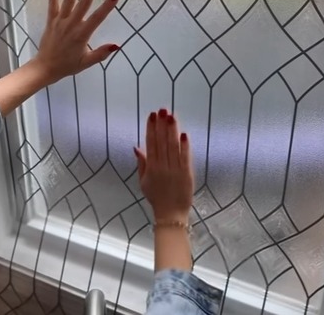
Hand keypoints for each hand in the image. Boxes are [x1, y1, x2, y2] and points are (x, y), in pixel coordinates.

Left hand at [31, 0, 119, 83]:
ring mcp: (60, 20)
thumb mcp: (86, 63)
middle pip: (83, 3)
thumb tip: (117, 46)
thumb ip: (101, 53)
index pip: (97, 18)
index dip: (107, 5)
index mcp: (82, 35)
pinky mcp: (51, 19)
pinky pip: (52, 2)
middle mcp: (71, 24)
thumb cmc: (68, 65)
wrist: (45, 67)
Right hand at [134, 109, 193, 223]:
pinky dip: (184, 146)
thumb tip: (136, 147)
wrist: (170, 214)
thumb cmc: (156, 197)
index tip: (151, 115)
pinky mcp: (187, 173)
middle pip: (162, 142)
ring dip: (172, 130)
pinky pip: (185, 158)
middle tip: (162, 109)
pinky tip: (183, 134)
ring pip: (173, 146)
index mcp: (151, 167)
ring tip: (172, 116)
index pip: (150, 143)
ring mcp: (175, 169)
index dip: (151, 128)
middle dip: (161, 124)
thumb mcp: (144, 181)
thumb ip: (142, 163)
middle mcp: (162, 166)